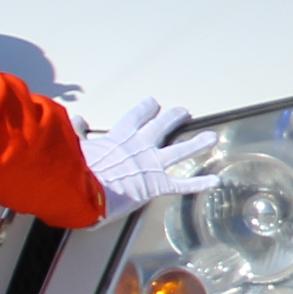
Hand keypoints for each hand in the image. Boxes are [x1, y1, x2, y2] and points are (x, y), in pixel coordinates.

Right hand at [81, 96, 219, 219]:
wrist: (85, 190)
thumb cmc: (78, 169)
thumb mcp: (76, 145)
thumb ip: (79, 132)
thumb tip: (77, 119)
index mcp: (121, 136)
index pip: (137, 116)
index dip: (147, 108)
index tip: (153, 104)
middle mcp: (140, 146)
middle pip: (162, 126)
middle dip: (174, 117)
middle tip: (183, 112)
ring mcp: (152, 164)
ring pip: (179, 151)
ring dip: (197, 143)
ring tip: (211, 137)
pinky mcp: (157, 185)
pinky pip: (182, 184)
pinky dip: (199, 183)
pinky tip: (215, 180)